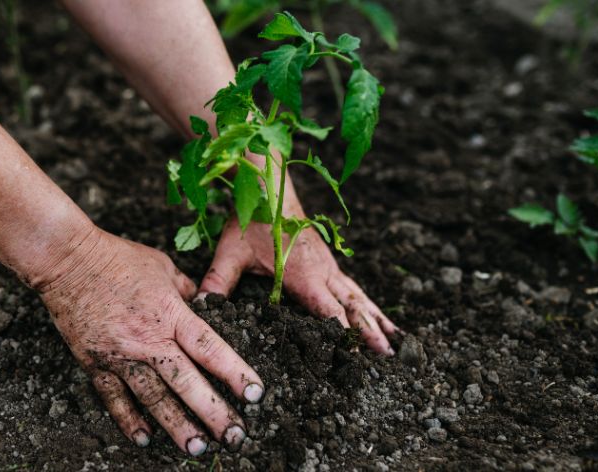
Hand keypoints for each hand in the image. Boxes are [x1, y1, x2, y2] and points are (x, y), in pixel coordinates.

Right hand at [38, 228, 263, 454]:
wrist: (67, 260)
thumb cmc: (117, 258)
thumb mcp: (162, 266)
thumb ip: (185, 290)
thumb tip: (203, 303)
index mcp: (170, 314)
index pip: (210, 348)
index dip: (235, 373)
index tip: (256, 394)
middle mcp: (148, 339)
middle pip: (187, 382)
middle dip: (213, 412)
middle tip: (235, 436)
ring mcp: (121, 355)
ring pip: (153, 398)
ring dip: (177, 426)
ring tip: (197, 449)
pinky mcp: (95, 363)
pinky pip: (114, 398)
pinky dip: (129, 421)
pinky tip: (145, 439)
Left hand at [198, 211, 399, 354]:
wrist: (272, 186)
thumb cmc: (252, 220)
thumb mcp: (230, 253)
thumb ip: (217, 281)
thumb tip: (201, 306)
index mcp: (303, 276)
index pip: (327, 312)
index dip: (342, 335)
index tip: (357, 357)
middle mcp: (323, 273)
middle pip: (352, 308)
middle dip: (370, 333)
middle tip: (388, 358)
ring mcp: (329, 267)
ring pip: (359, 298)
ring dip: (377, 320)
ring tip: (396, 343)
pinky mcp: (329, 262)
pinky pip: (354, 287)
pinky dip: (370, 304)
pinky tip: (379, 315)